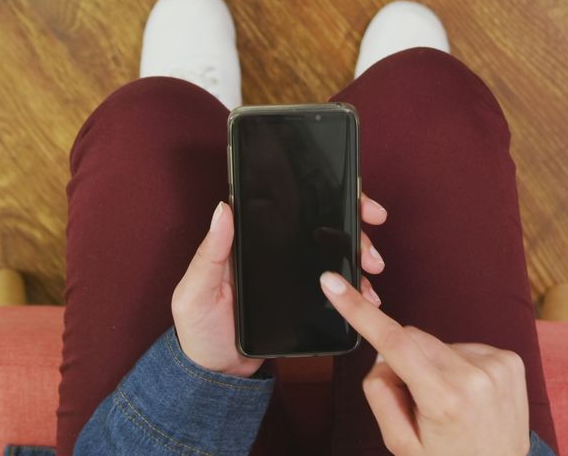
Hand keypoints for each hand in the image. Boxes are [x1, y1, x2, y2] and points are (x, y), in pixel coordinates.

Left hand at [171, 194, 388, 376]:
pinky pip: (333, 285)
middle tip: (370, 233)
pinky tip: (366, 292)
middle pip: (320, 224)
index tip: (350, 196)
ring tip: (371, 267)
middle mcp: (273, 250)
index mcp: (248, 241)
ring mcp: (291, 273)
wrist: (216, 373)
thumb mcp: (196, 291)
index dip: (320, 194)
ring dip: (358, 253)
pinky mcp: (303, 297)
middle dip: (353, 224)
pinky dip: (353, 285)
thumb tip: (223, 209)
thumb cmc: (199, 330)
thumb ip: (209, 254)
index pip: (287, 205)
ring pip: (333, 252)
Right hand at [320, 272, 530, 455]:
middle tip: (417, 399)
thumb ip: (381, 394)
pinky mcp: (511, 360)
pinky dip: (459, 366)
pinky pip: (466, 348)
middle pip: (413, 338)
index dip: (359, 311)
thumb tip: (382, 354)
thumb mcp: (401, 443)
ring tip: (451, 402)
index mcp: (443, 399)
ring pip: (439, 344)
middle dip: (404, 360)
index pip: (392, 342)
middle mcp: (474, 377)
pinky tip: (469, 394)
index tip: (334, 284)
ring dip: (435, 365)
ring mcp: (497, 365)